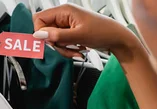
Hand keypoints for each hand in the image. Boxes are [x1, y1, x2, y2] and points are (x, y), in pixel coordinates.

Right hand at [32, 4, 146, 60]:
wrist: (118, 39)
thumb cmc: (103, 32)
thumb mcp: (79, 35)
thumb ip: (57, 35)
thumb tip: (39, 35)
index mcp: (64, 10)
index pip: (39, 19)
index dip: (41, 32)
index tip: (50, 42)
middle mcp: (64, 16)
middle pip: (46, 31)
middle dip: (55, 43)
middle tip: (67, 48)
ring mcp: (67, 25)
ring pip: (53, 39)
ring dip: (63, 48)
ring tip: (76, 50)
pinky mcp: (71, 33)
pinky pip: (62, 43)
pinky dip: (68, 49)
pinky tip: (78, 50)